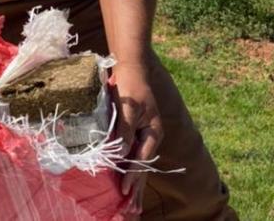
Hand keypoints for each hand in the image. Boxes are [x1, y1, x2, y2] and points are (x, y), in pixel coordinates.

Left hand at [112, 61, 163, 211]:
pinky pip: (133, 154)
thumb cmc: (130, 86)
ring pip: (139, 163)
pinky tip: (128, 180)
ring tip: (133, 204)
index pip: (141, 160)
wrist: (132, 66)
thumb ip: (124, 134)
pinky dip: (130, 169)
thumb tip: (120, 157)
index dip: (132, 177)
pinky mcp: (135, 130)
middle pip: (144, 167)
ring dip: (135, 183)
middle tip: (132, 210)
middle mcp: (151, 136)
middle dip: (138, 189)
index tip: (125, 191)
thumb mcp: (128, 111)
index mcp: (153, 132)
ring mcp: (144, 134)